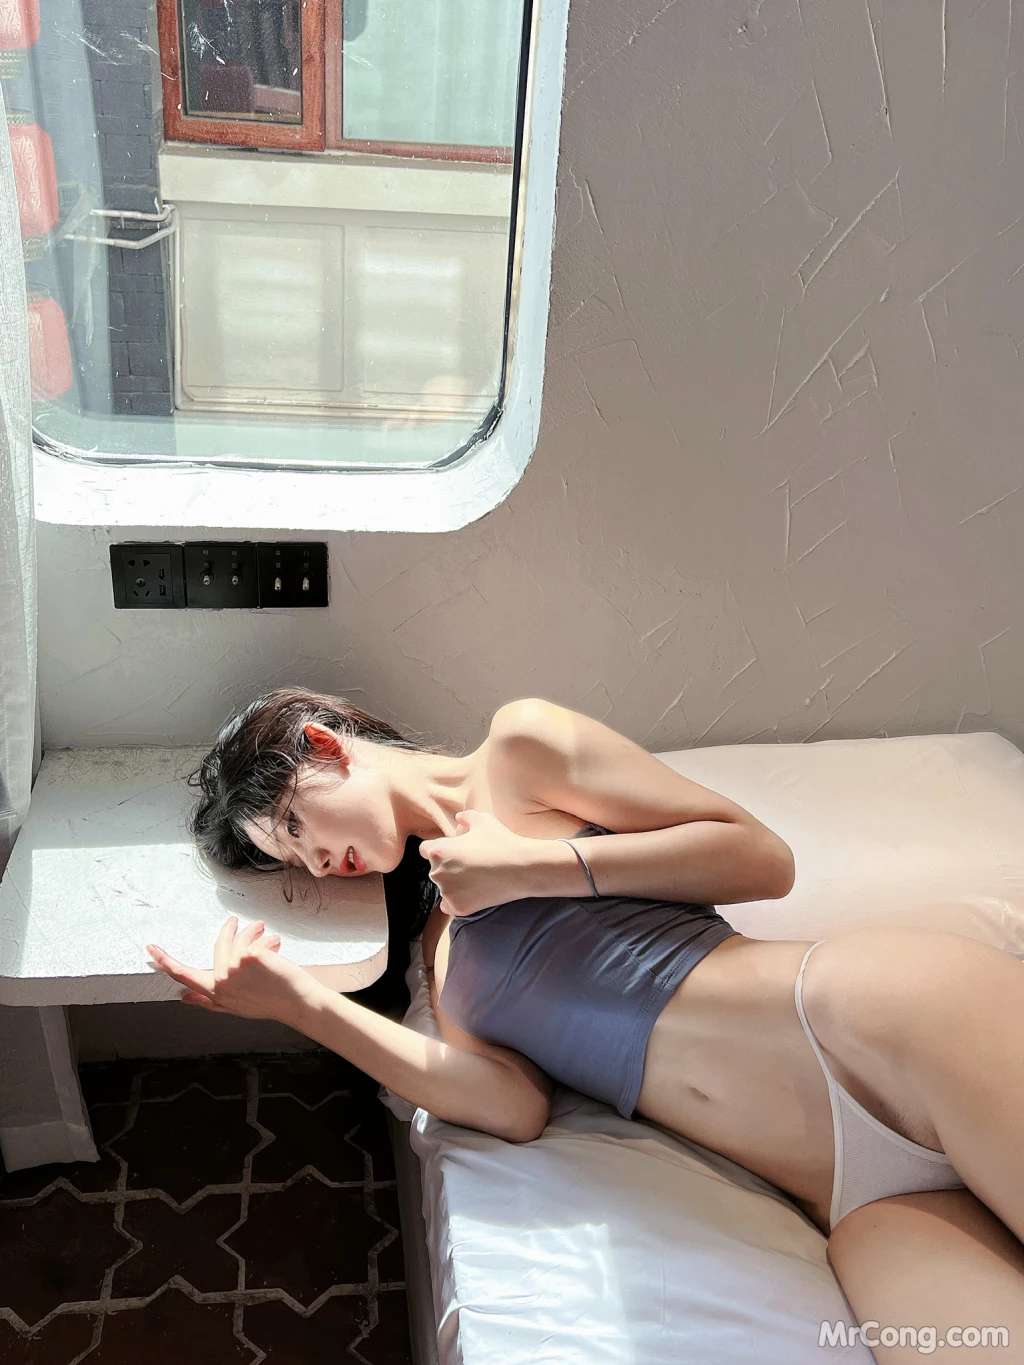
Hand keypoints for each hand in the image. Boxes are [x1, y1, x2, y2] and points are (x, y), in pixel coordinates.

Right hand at [145, 916, 321, 1023]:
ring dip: (254, 931)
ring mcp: (235, 969)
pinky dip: (268, 939)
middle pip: (218, 946)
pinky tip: (277, 946)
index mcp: (216, 994)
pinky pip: (255, 938)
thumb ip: (208, 1001)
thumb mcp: (234, 1006)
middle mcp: (222, 983)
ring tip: (267, 934)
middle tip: (235, 921)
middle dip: (229, 931)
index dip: (165, 961)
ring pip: (239, 938)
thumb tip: (184, 998)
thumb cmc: (270, 1003)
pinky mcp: (250, 956)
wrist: (298, 1003)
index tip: (151, 948)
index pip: (185, 975)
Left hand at [419, 808, 533, 916]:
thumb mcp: (483, 820)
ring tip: (475, 878)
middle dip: (447, 866)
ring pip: (443, 888)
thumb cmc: (501, 841)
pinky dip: (456, 901)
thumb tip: (459, 818)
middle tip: (469, 863)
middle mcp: (437, 873)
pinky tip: (470, 893)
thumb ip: (465, 817)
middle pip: (435, 869)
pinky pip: (448, 906)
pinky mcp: (458, 908)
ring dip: (453, 884)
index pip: (425, 850)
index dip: (439, 848)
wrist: (522, 868)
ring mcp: (447, 893)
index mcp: (438, 851)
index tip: (453, 850)